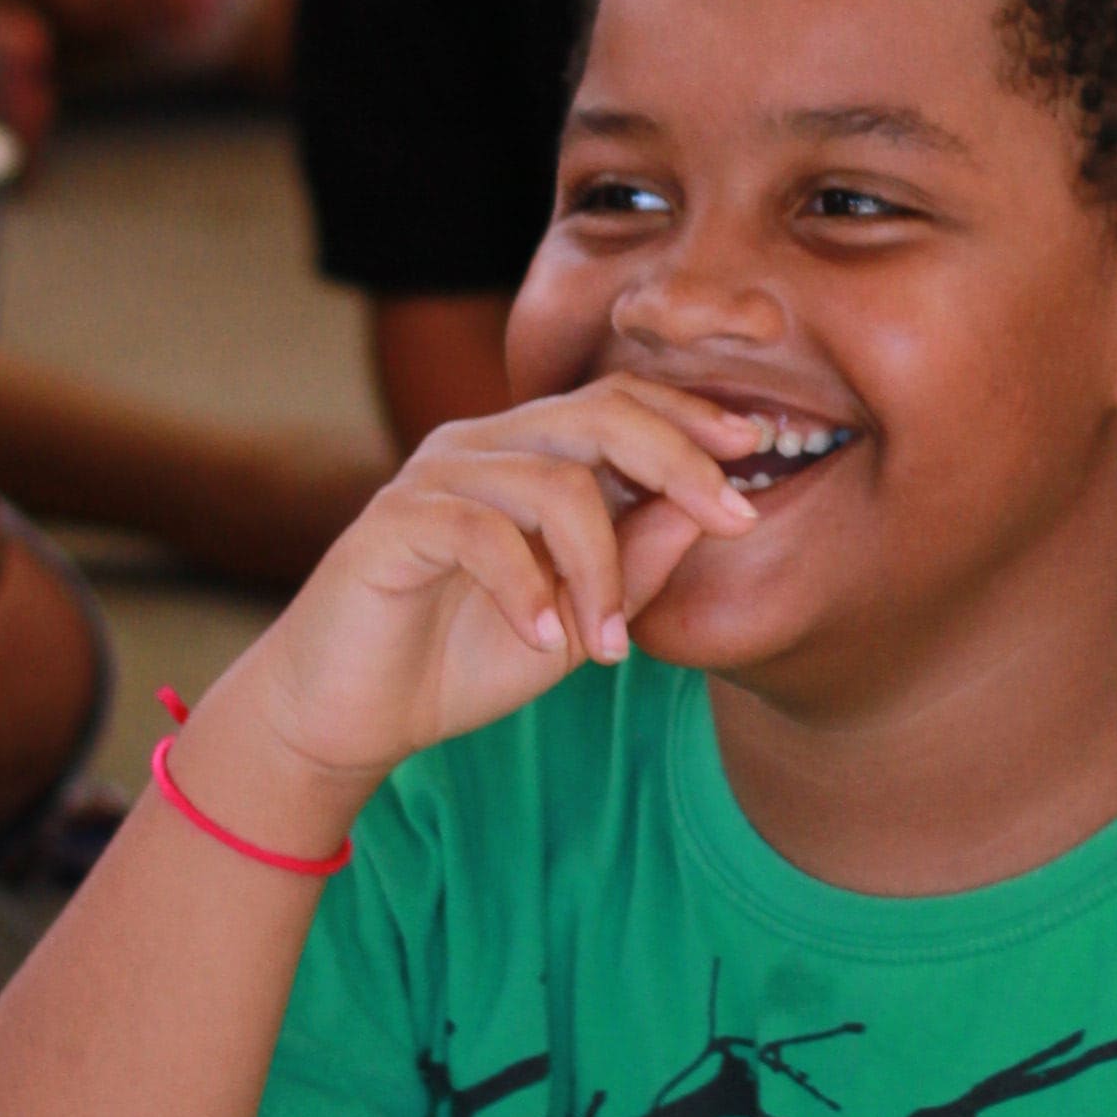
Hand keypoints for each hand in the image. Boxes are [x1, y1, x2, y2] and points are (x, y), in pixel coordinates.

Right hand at [219, 377, 771, 812]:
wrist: (351, 713)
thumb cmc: (462, 659)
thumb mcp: (578, 619)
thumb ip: (637, 563)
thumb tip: (710, 507)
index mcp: (530, 456)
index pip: (620, 404)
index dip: (693, 419)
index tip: (764, 450)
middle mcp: (484, 447)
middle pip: (599, 414)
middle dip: (681, 461)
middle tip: (737, 519)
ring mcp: (436, 477)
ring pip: (553, 482)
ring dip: (599, 570)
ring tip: (605, 645)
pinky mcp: (394, 521)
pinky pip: (481, 533)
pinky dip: (526, 590)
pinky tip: (543, 640)